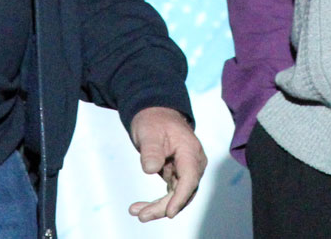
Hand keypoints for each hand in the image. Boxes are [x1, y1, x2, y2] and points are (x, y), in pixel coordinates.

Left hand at [127, 106, 206, 221]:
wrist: (156, 115)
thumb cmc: (153, 121)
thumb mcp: (149, 132)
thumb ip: (151, 150)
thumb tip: (150, 169)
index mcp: (190, 150)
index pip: (190, 178)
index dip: (180, 197)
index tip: (169, 213)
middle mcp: (193, 162)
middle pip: (184, 191)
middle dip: (164, 207)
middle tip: (142, 215)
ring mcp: (187, 170)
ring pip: (177, 196)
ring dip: (158, 207)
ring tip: (136, 212)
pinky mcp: (178, 175)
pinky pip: (171, 194)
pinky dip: (157, 202)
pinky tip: (140, 208)